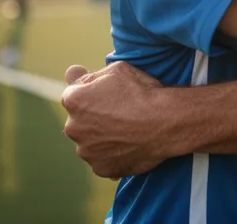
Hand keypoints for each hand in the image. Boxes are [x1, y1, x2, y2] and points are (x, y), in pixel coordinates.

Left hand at [62, 62, 168, 177]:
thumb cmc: (142, 91)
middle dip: (93, 118)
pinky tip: (129, 144)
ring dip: (101, 138)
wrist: (165, 121)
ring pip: (89, 143)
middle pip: (79, 122)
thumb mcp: (117, 69)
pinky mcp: (101, 169)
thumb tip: (71, 72)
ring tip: (126, 130)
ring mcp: (86, 151)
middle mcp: (73, 128)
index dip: (92, 95)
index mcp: (74, 100)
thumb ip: (89, 75)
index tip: (109, 96)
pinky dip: (112, 155)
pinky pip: (102, 161)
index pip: (74, 96)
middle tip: (119, 113)